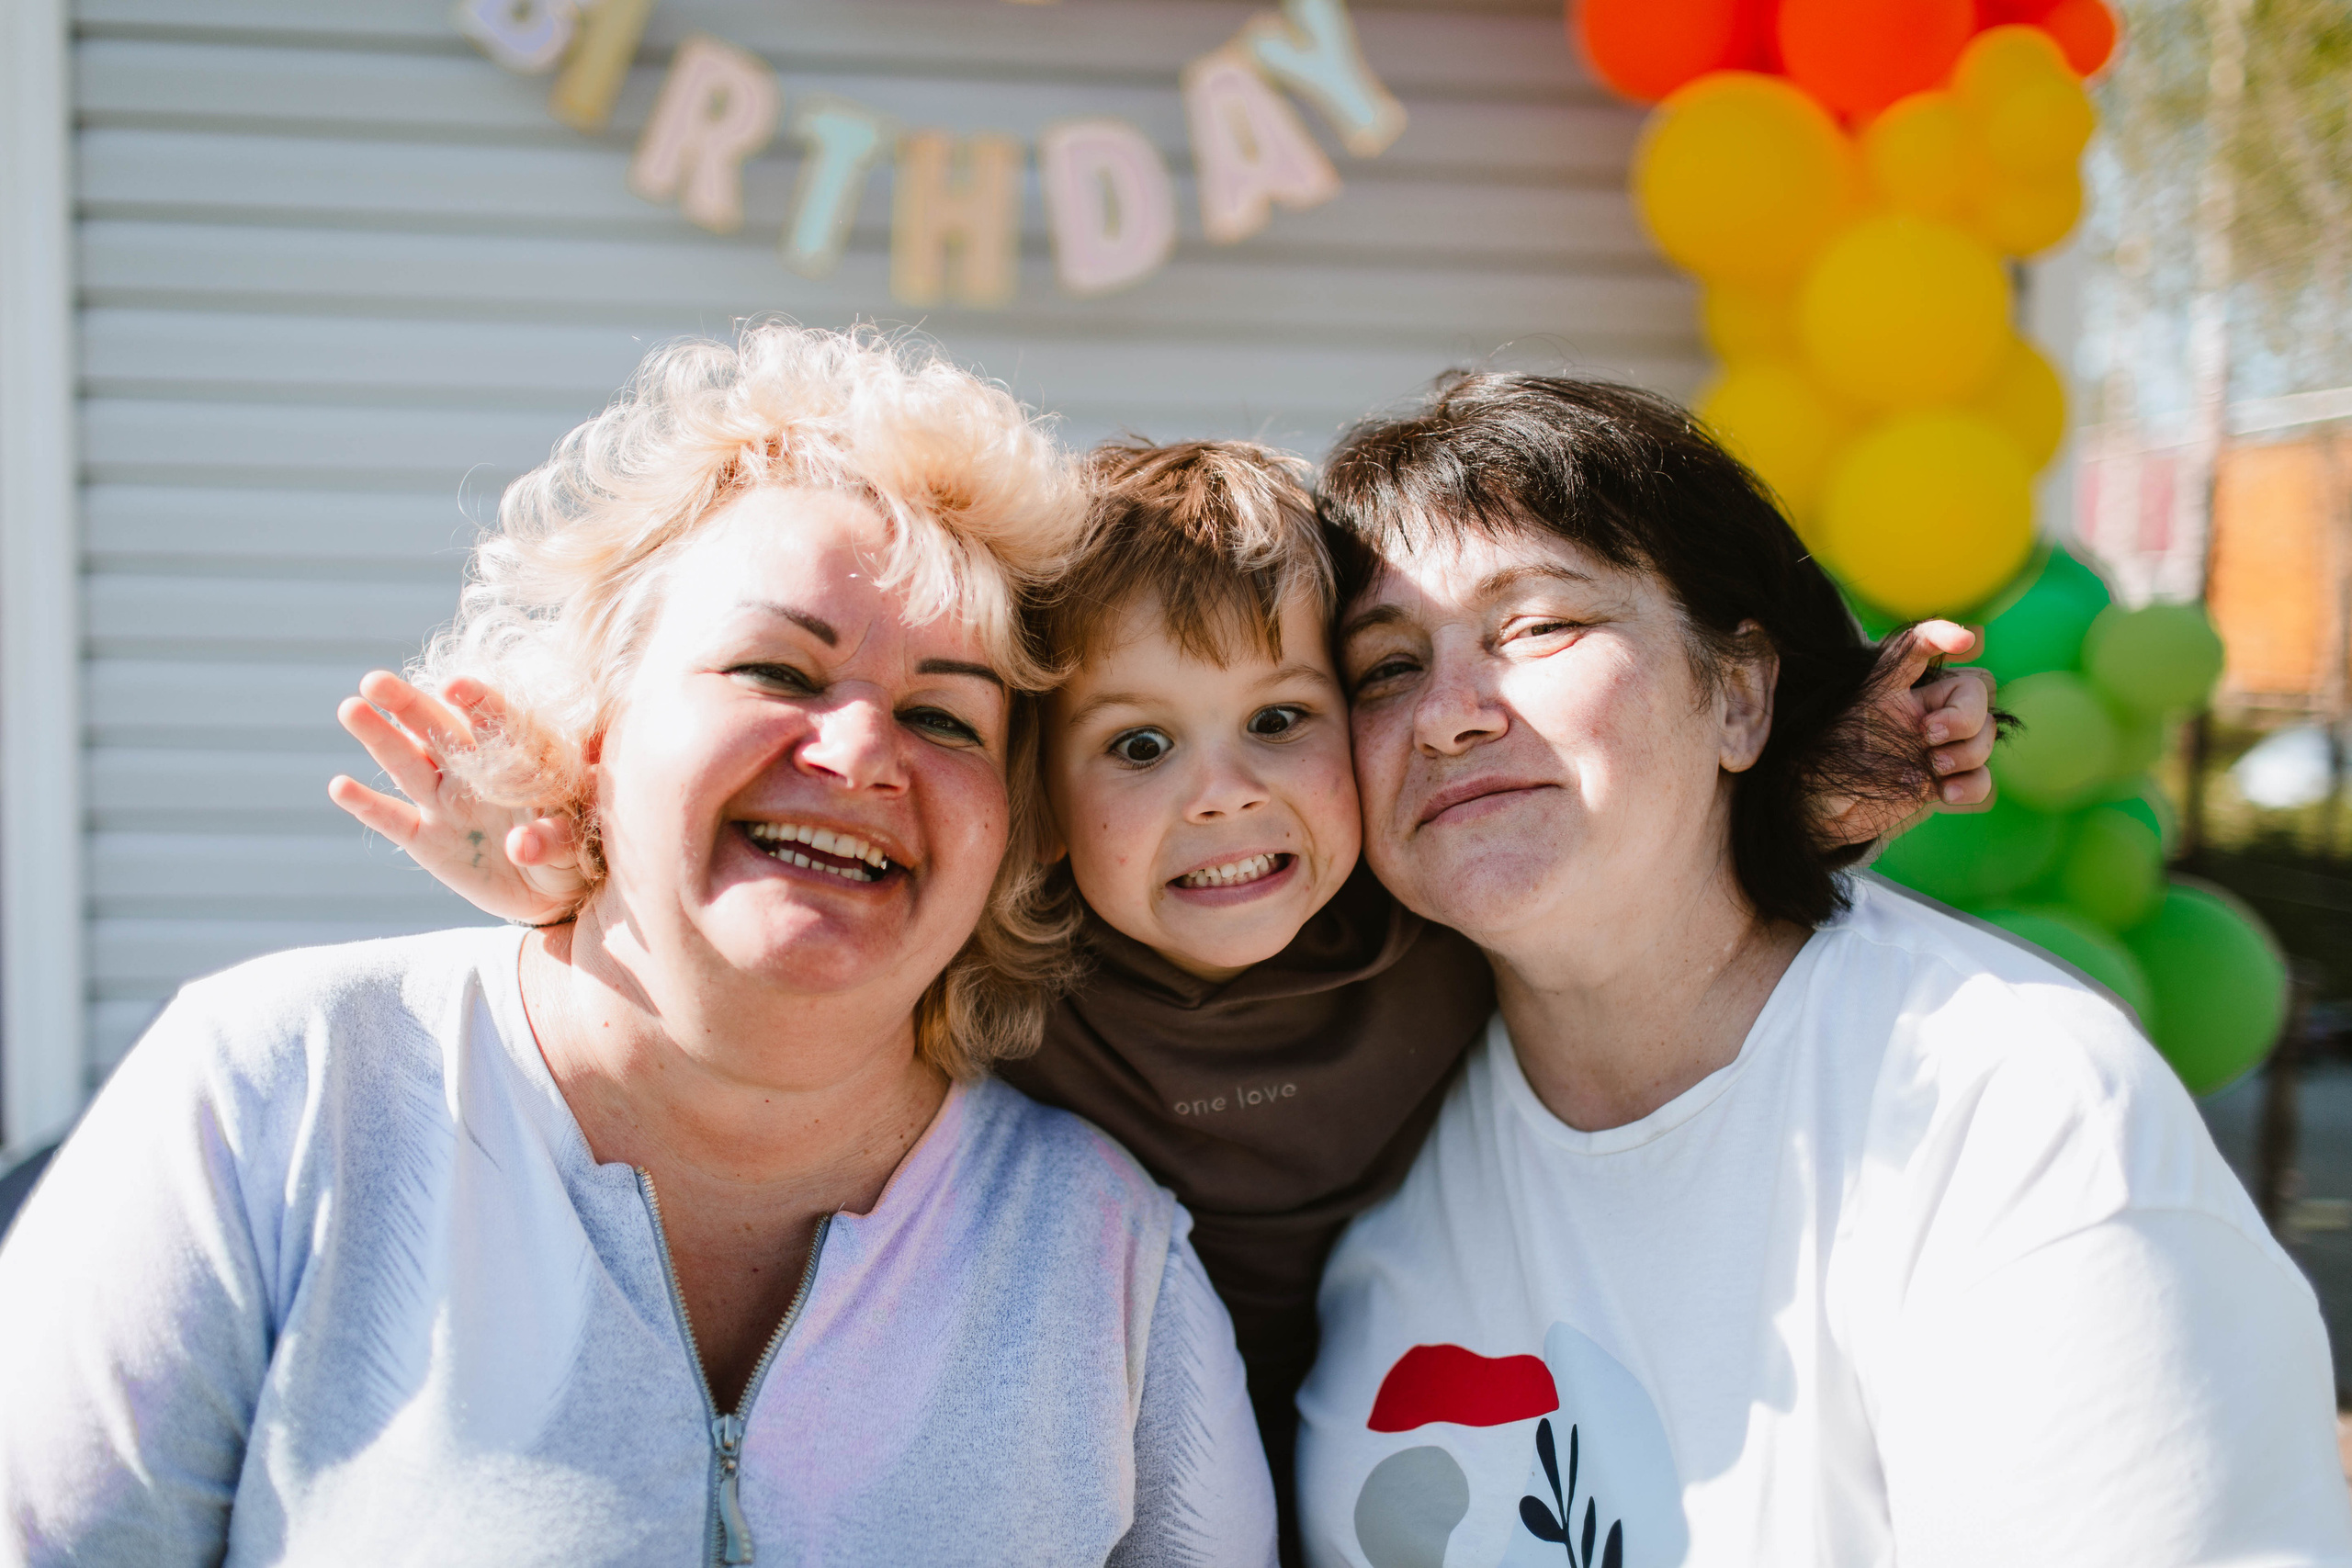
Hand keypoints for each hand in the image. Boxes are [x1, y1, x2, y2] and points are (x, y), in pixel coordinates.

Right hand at [328, 671, 583, 923]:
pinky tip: (340, 786)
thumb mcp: (575, 842)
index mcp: (518, 758)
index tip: (457, 686)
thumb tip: (522, 845)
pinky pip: (392, 819)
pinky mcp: (425, 839)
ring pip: (407, 763)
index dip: (479, 703)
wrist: (552, 891)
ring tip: (351, 708)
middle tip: (375, 680)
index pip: (498, 722)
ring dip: (379, 737)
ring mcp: (445, 802)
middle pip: (437, 729)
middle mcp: (473, 771)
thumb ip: (551, 839)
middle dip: (409, 704)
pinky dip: (367, 805)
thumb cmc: (575, 851)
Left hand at [1816, 621, 2000, 846]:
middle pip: (1975, 690)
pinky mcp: (1945, 780)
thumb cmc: (1819, 769)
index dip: (1941, 635)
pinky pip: (1982, 776)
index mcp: (1887, 689)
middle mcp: (1919, 710)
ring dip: (1969, 751)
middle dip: (1966, 715)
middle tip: (1928, 735)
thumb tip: (1916, 744)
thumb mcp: (1823, 737)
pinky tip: (1946, 794)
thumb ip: (1859, 729)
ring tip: (1933, 768)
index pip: (1914, 648)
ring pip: (1985, 733)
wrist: (1820, 814)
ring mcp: (1937, 745)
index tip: (1965, 640)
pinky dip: (1973, 784)